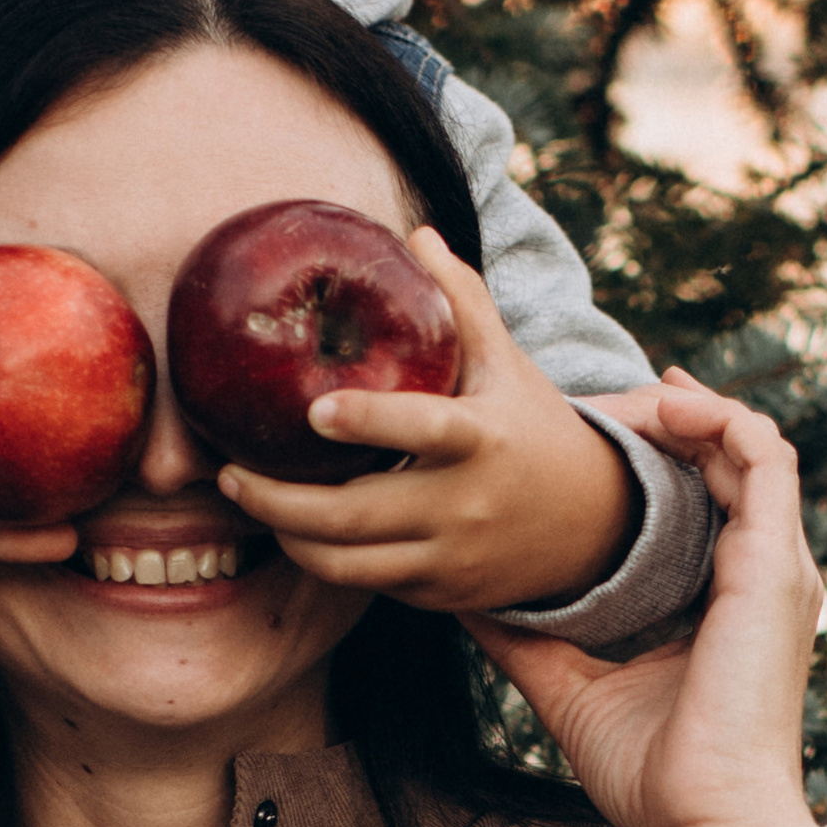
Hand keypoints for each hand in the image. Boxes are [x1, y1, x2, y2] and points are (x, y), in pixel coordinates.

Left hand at [210, 233, 637, 614]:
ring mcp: (450, 558)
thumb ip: (462, 302)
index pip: (422, 429)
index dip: (368, 422)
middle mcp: (465, 506)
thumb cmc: (535, 430)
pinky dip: (324, 560)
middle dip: (278, 501)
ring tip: (249, 500)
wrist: (596, 527)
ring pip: (347, 564)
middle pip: (353, 515)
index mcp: (482, 439)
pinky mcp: (438, 594)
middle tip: (229, 474)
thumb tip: (418, 232)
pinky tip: (293, 531)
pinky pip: (366, 582)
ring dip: (288, 537)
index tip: (315, 410)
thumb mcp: (507, 365)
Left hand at [472, 369, 821, 826]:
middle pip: (726, 461)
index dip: (660, 456)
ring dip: (689, 408)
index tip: (599, 430)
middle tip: (596, 403)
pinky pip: (766, 458)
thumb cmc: (652, 776)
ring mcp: (777, 566)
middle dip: (665, 420)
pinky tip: (664, 410)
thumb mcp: (573, 692)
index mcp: (726, 601)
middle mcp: (761, 575)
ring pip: (751, 444)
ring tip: (626, 396)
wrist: (705, 817)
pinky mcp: (776, 564)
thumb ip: (530, 641)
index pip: (706, 501)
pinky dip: (720, 420)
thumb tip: (466, 601)